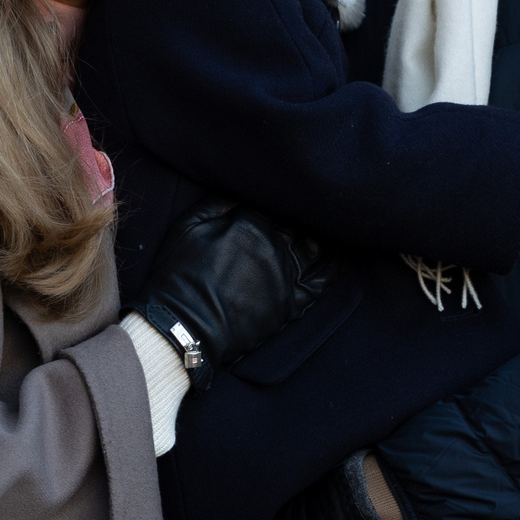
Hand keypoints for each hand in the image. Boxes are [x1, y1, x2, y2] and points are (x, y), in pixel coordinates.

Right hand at [135, 197, 328, 387]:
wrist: (184, 327)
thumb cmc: (179, 276)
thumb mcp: (187, 228)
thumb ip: (218, 204)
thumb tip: (241, 192)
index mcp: (249, 222)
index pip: (275, 204)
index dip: (281, 199)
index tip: (289, 194)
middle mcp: (274, 245)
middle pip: (297, 223)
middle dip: (304, 215)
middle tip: (316, 207)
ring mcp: (286, 274)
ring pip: (314, 246)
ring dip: (323, 234)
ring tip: (331, 226)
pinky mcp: (292, 302)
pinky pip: (323, 279)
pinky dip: (334, 265)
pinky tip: (340, 254)